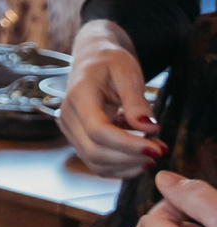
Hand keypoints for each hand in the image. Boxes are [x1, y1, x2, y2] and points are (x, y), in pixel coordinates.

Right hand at [61, 19, 160, 176]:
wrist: (92, 59)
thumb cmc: (109, 62)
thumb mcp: (127, 72)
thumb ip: (137, 101)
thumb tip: (148, 128)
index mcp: (78, 96)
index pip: (98, 131)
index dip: (128, 145)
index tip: (157, 149)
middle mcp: (67, 117)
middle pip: (95, 151)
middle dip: (130, 158)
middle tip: (159, 152)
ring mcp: (69, 130)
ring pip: (94, 162)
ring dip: (126, 166)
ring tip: (151, 153)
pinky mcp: (77, 139)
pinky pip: (96, 162)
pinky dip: (119, 166)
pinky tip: (137, 156)